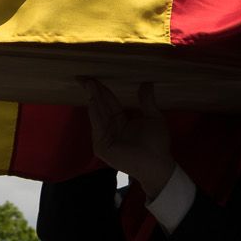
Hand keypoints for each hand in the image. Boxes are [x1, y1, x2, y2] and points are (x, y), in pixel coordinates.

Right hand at [84, 78, 173, 200]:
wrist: (157, 164)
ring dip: (93, 99)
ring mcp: (104, 138)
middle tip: (83, 77)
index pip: (108, 101)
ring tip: (89, 84)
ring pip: (98, 114)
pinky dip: (95, 114)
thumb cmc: (157, 143)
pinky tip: (93, 102)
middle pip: (100, 106)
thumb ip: (147, 101)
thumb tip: (147, 82)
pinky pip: (98, 128)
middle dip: (92, 91)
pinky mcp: (102, 147)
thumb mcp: (153, 117)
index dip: (101, 89)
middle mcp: (109, 127)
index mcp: (120, 120)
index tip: (91, 77)